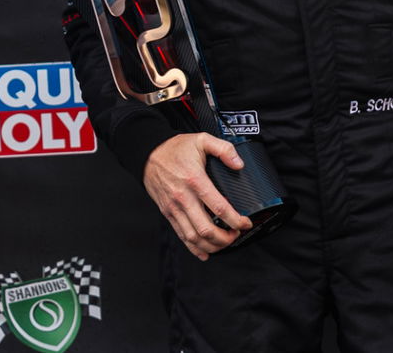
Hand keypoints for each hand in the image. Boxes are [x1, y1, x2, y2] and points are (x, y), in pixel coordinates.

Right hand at [143, 133, 252, 259]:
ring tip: (224, 242)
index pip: (219, 208)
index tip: (246, 223)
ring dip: (212, 245)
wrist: (146, 152)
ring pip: (194, 237)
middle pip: (206, 229)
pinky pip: (181, 235)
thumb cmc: (175, 148)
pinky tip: (205, 252)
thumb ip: (223, 148)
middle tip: (236, 234)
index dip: (237, 220)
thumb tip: (239, 164)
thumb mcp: (201, 139)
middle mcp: (183, 197)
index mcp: (195, 180)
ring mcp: (174, 207)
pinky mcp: (167, 212)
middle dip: (226, 238)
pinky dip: (194, 248)